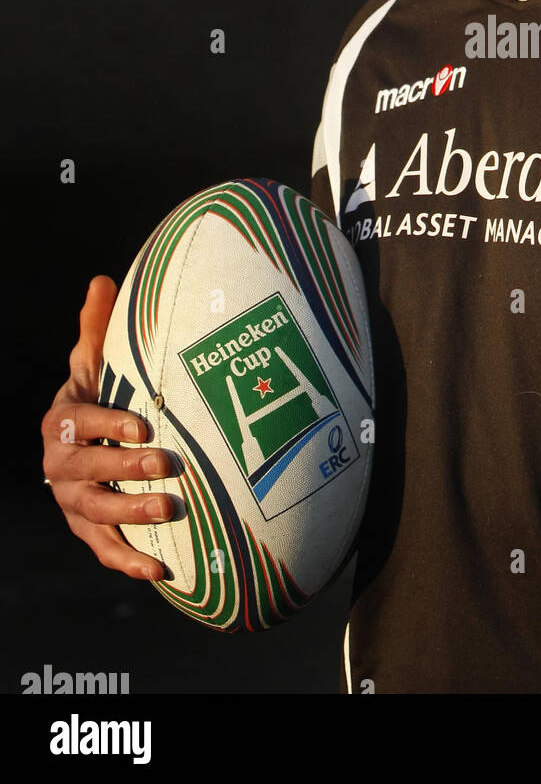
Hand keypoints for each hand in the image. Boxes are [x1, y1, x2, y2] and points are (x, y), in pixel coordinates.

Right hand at [41, 275, 172, 579]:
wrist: (89, 440)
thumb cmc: (102, 393)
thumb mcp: (97, 361)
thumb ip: (98, 328)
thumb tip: (101, 279)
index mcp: (63, 420)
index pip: (79, 423)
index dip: (108, 425)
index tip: (144, 424)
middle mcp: (60, 464)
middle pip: (85, 471)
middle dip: (124, 470)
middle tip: (166, 466)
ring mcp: (73, 501)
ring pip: (94, 513)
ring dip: (130, 516)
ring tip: (171, 512)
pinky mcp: (89, 531)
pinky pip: (103, 550)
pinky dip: (128, 561)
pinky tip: (161, 569)